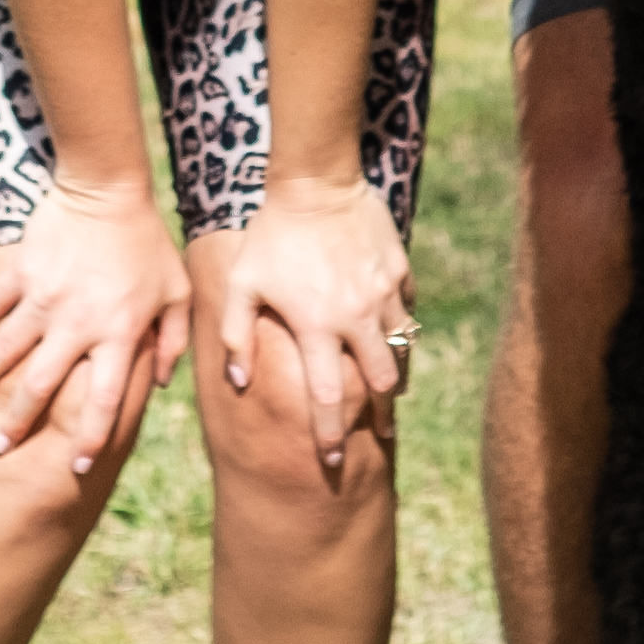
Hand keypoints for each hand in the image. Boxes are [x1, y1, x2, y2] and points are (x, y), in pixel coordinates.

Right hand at [0, 181, 186, 479]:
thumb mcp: (175, 292)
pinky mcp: (21, 272)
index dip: (90, 438)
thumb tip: (158, 384)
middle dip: (18, 423)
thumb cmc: (148, 242)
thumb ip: (172, 341)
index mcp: (118, 332)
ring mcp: (44, 298)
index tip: (75, 467)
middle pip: (40, 386)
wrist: (107, 187)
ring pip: (5, 351)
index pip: (103, 400)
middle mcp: (76, 323)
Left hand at [209, 181, 413, 485]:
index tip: (332, 462)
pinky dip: (401, 326)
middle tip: (382, 433)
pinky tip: (393, 332)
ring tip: (393, 392)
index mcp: (317, 327)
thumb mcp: (242, 283)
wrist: (315, 181)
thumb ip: (237, 334)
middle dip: (382, 414)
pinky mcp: (399, 271)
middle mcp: (357, 317)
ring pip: (402, 349)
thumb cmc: (271, 235)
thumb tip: (238, 381)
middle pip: (381, 383)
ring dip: (397, 374)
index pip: (328, 397)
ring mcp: (384, 294)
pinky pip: (407, 309)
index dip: (331, 434)